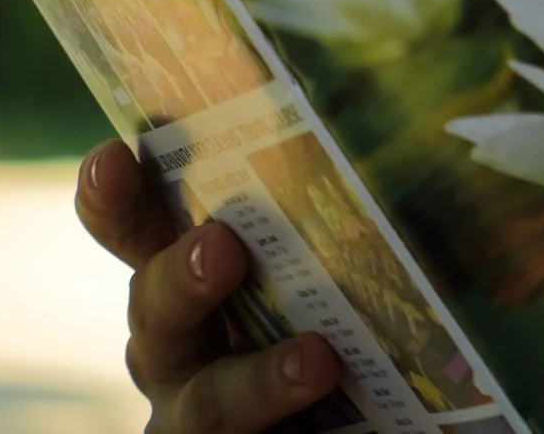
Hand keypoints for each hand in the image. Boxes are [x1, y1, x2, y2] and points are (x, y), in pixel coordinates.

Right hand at [75, 138, 341, 432]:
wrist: (366, 406)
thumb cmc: (348, 320)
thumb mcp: (347, 259)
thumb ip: (354, 211)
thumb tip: (429, 137)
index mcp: (189, 274)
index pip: (138, 229)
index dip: (116, 198)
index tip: (114, 157)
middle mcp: (177, 344)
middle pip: (157, 310)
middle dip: (182, 276)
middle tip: (222, 245)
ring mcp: (195, 412)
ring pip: (206, 402)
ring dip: (255, 380)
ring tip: (317, 358)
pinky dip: (286, 417)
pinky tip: (332, 391)